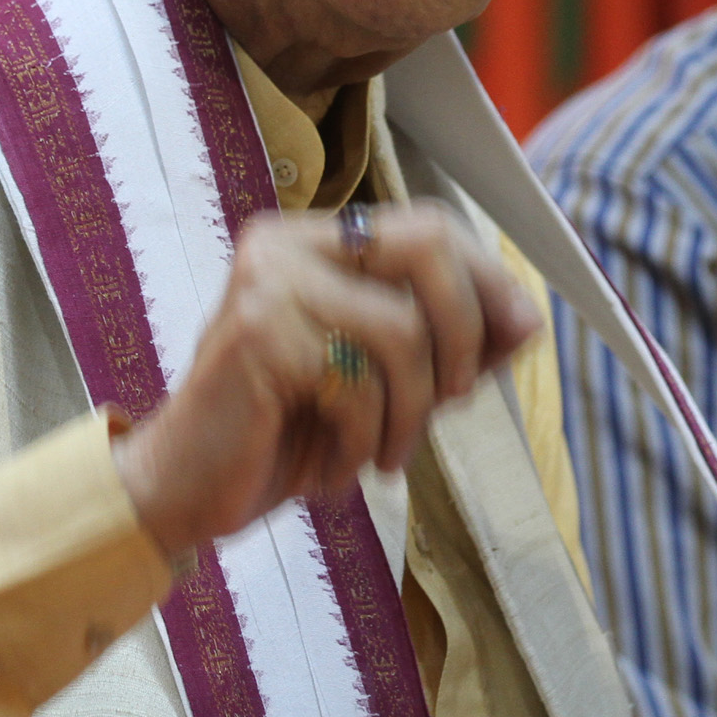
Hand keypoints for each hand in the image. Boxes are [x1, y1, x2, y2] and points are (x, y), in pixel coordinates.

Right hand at [112, 201, 540, 558]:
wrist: (185, 490)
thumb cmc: (285, 434)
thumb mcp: (388, 385)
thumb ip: (451, 346)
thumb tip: (530, 317)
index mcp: (316, 241)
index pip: (430, 226)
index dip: (488, 279)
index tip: (520, 334)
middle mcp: (286, 243)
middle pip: (427, 245)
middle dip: (463, 332)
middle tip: (451, 402)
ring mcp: (267, 282)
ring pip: (402, 330)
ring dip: (411, 413)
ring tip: (381, 455)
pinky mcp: (256, 334)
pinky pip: (358, 383)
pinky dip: (363, 440)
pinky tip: (335, 467)